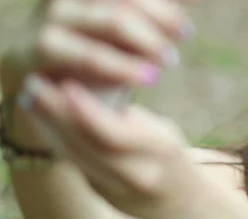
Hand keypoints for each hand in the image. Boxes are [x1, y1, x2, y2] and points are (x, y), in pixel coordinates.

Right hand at [1, 0, 204, 93]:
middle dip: (166, 14)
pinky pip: (94, 56)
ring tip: (170, 58)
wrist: (41, 64)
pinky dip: (127, 68)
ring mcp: (50, 11)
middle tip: (185, 33)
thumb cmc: (88, 25)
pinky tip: (149, 77)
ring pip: (116, 21)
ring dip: (152, 42)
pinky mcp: (41, 46)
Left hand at [18, 74, 200, 218]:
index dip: (88, 110)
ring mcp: (115, 187)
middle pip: (89, 144)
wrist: (177, 199)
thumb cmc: (168, 153)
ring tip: (33, 98)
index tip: (67, 84)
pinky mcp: (98, 192)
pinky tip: (44, 119)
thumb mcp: (161, 129)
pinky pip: (74, 162)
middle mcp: (137, 173)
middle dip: (58, 114)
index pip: (116, 132)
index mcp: (160, 149)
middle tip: (37, 85)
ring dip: (50, 125)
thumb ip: (129, 116)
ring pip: (75, 155)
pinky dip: (56, 138)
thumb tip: (91, 88)